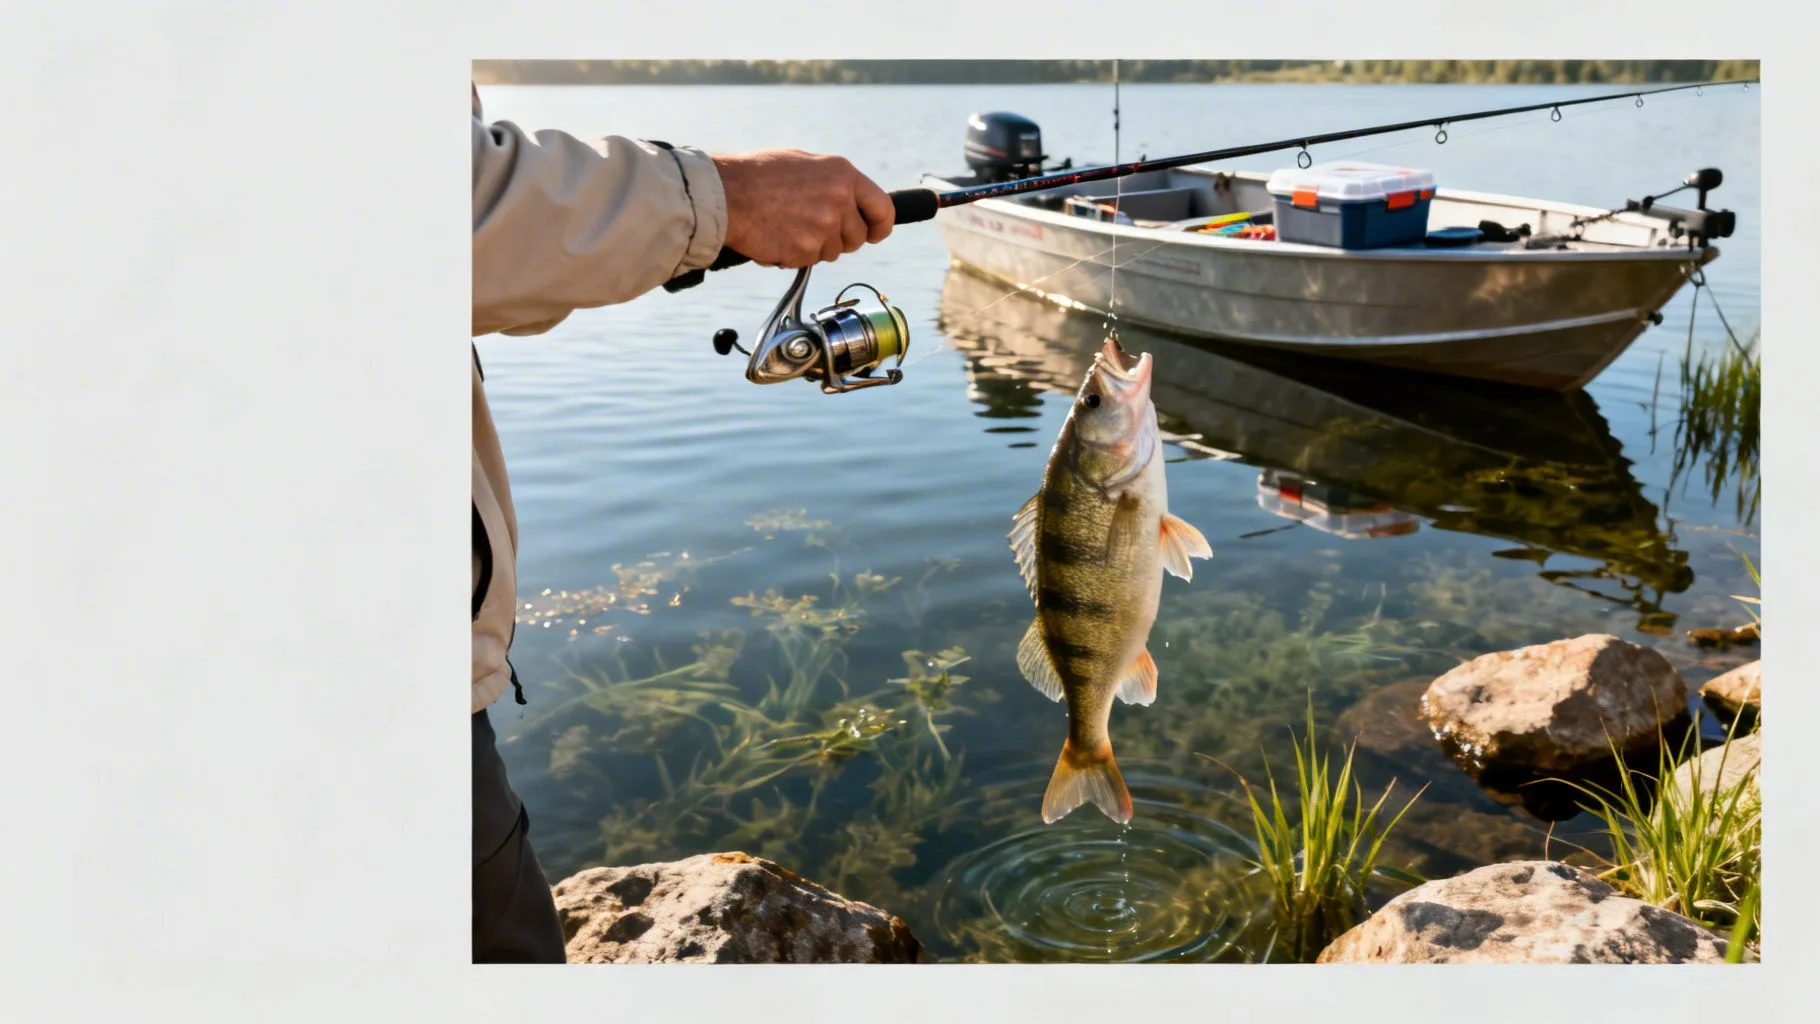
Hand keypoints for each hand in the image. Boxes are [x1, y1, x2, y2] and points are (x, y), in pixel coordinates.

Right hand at [711, 149, 894, 267]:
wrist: (727, 193)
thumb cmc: (758, 174)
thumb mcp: (805, 163)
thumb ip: (833, 183)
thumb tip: (850, 201)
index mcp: (843, 175)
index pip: (883, 208)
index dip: (880, 225)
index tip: (875, 233)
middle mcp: (840, 201)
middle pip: (857, 237)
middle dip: (839, 239)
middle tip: (812, 228)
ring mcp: (824, 228)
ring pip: (832, 252)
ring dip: (814, 247)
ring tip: (787, 226)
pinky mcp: (806, 250)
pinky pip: (809, 261)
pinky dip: (794, 255)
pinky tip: (776, 236)